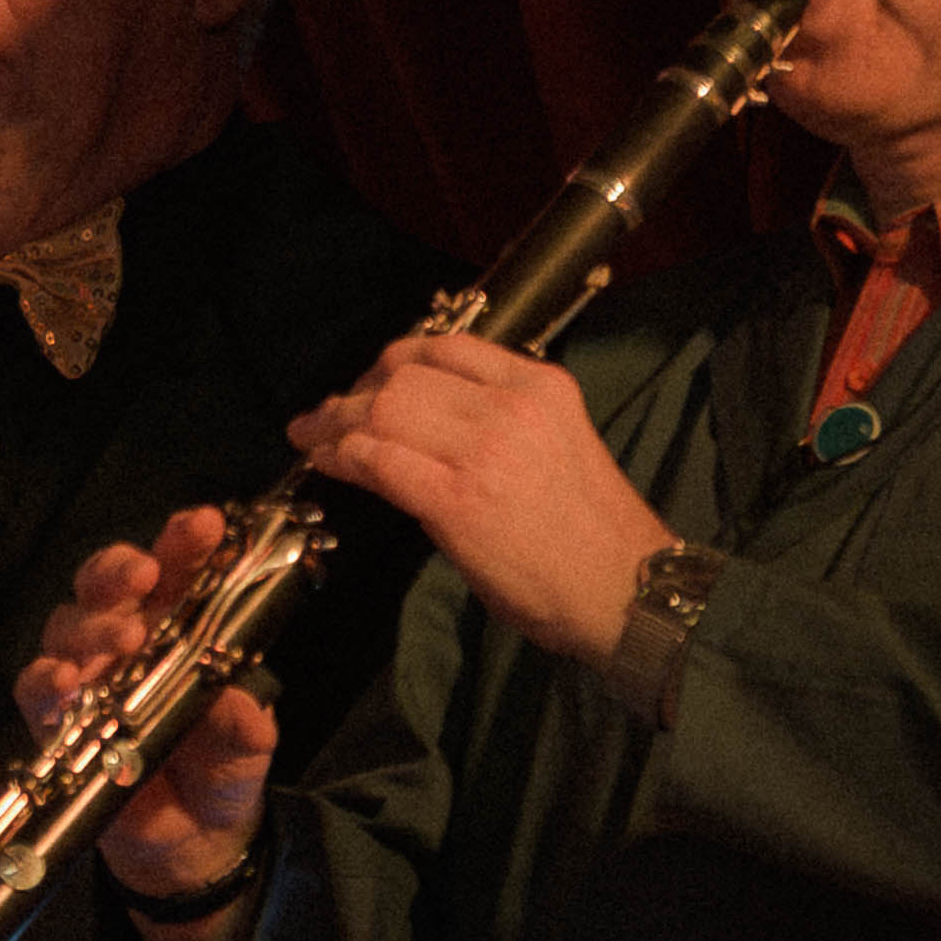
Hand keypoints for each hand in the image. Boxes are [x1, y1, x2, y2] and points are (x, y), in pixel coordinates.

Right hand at [18, 508, 277, 910]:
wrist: (193, 844)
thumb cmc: (223, 771)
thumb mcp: (249, 746)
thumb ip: (245, 724)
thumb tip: (234, 702)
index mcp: (178, 624)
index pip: (177, 568)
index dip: (185, 541)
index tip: (206, 525)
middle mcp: (126, 638)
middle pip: (107, 582)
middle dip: (120, 568)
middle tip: (145, 573)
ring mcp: (86, 675)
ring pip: (68, 625)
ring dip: (92, 625)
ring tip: (124, 639)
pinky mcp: (54, 720)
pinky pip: (36, 689)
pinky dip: (46, 679)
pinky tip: (65, 680)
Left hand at [285, 333, 674, 669]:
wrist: (628, 592)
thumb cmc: (594, 534)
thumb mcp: (556, 446)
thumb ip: (499, 424)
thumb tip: (428, 427)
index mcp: (540, 385)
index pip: (448, 347)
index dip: (396, 361)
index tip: (371, 382)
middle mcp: (510, 404)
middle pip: (405, 375)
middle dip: (356, 392)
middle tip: (328, 416)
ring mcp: (481, 449)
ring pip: (383, 411)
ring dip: (336, 424)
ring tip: (312, 437)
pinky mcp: (455, 499)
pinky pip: (379, 460)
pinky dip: (343, 457)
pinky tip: (327, 463)